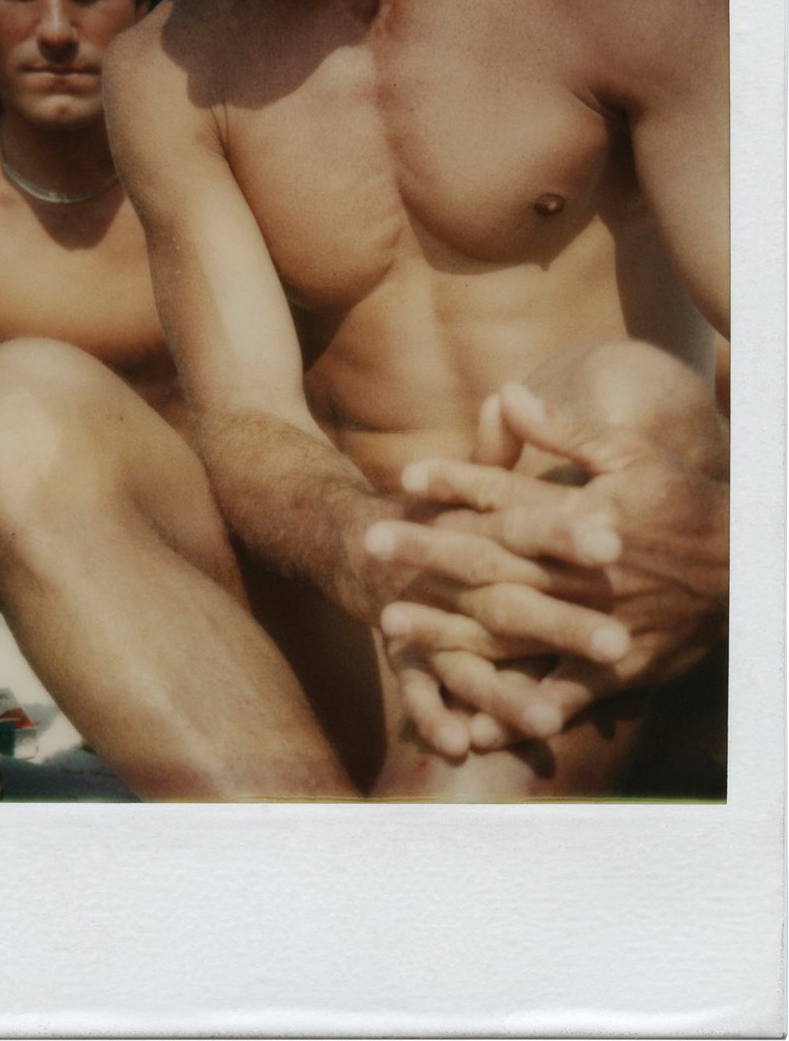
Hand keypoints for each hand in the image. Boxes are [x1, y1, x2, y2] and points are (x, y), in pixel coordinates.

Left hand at [390, 381, 728, 747]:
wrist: (746, 569)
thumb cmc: (680, 502)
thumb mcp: (629, 453)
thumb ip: (562, 430)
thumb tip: (504, 392)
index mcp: (583, 516)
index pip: (508, 495)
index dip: (456, 482)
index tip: (405, 476)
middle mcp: (580, 571)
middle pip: (493, 558)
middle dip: (429, 551)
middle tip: (371, 542)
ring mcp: (594, 623)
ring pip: (511, 627)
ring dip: (449, 627)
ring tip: (390, 626)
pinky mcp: (615, 670)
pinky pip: (560, 696)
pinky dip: (516, 710)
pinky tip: (469, 725)